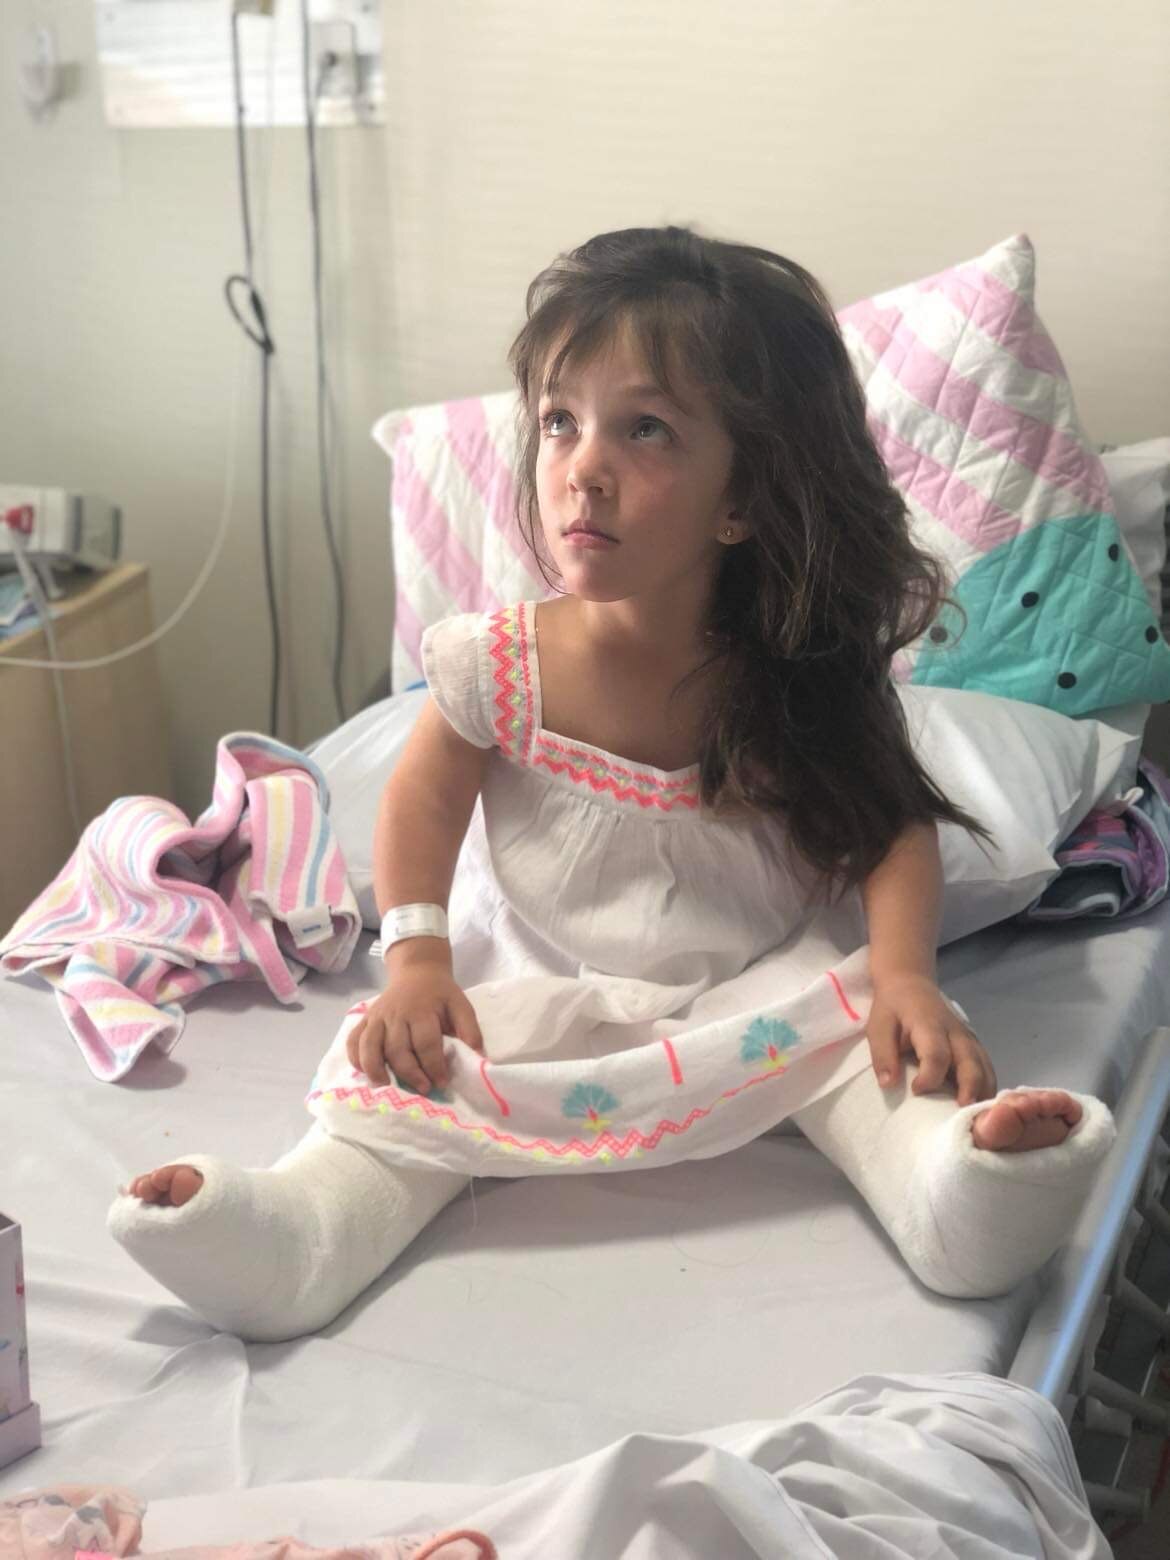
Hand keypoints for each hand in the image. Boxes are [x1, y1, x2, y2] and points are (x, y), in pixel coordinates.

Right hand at [346, 950, 483, 1093]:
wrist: (417, 970)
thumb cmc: (440, 993)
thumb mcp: (460, 1004)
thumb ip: (469, 1028)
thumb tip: (478, 1054)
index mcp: (421, 1011)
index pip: (426, 1043)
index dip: (434, 1066)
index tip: (442, 1083)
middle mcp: (395, 1014)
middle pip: (397, 1049)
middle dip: (410, 1073)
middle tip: (423, 1088)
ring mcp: (377, 1017)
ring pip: (370, 1046)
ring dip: (376, 1069)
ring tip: (386, 1087)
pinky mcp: (366, 1019)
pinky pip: (354, 1040)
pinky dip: (355, 1058)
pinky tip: (364, 1073)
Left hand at [866, 973, 995, 1105]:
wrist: (911, 985)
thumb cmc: (892, 1009)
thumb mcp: (878, 1027)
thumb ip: (883, 1055)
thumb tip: (888, 1085)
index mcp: (930, 1025)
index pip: (937, 1054)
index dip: (930, 1077)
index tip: (917, 1091)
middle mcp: (956, 1033)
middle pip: (971, 1064)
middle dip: (970, 1091)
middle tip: (963, 1117)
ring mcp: (969, 1039)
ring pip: (985, 1068)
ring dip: (983, 1094)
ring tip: (976, 1120)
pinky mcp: (974, 1047)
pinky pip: (987, 1069)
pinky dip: (987, 1089)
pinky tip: (981, 1108)